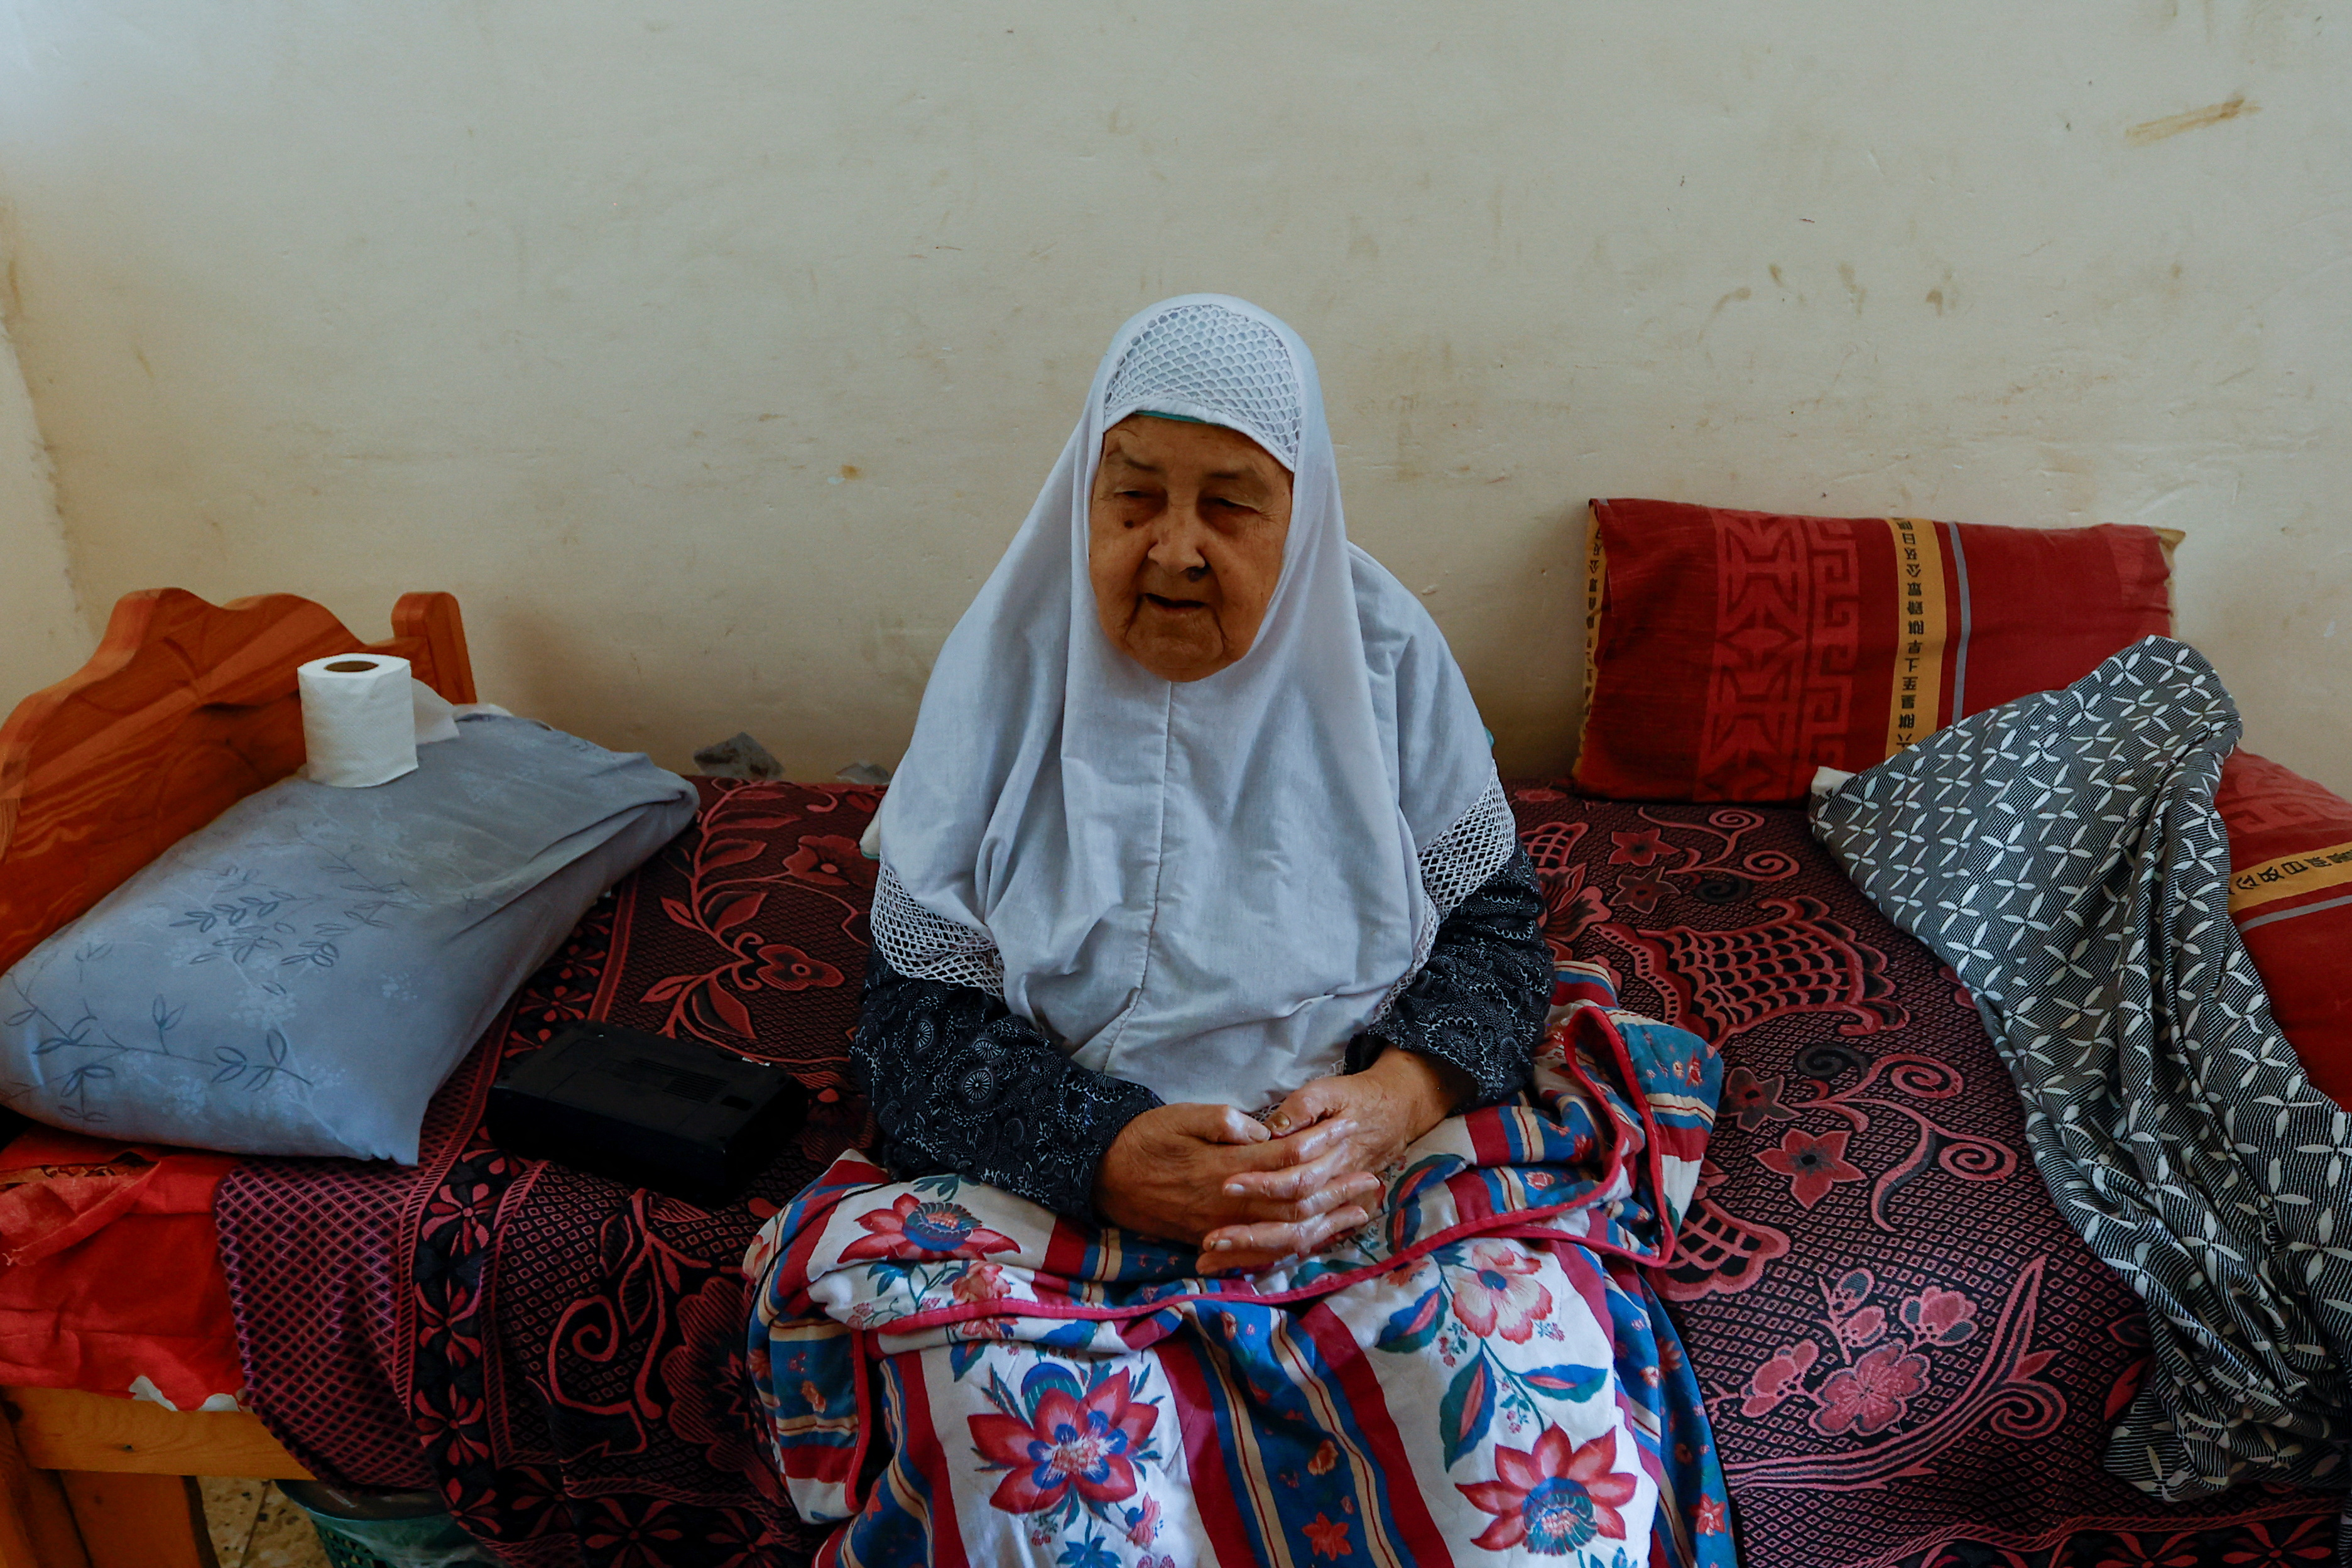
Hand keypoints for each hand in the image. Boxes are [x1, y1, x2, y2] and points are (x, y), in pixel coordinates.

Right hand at [1095, 1103, 1382, 1275]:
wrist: (1104, 1176)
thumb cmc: (1144, 1138)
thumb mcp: (1182, 1117)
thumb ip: (1225, 1124)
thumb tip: (1265, 1132)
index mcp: (1224, 1171)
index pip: (1287, 1161)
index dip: (1323, 1148)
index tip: (1352, 1132)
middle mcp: (1229, 1207)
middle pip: (1296, 1204)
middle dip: (1337, 1192)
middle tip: (1372, 1180)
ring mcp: (1222, 1230)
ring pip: (1285, 1234)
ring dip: (1325, 1223)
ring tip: (1358, 1212)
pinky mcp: (1213, 1241)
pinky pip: (1262, 1252)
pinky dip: (1295, 1246)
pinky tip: (1315, 1238)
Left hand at [1208, 1048, 1470, 1255]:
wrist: (1392, 1115)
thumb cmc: (1352, 1100)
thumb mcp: (1327, 1093)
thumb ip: (1301, 1109)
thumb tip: (1270, 1132)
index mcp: (1331, 1158)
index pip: (1296, 1180)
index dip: (1263, 1185)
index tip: (1227, 1186)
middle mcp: (1330, 1189)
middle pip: (1292, 1222)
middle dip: (1251, 1233)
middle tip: (1211, 1238)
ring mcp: (1328, 1207)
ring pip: (1293, 1240)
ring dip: (1253, 1252)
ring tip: (1211, 1261)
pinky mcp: (1322, 1215)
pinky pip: (1295, 1244)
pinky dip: (1265, 1255)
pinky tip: (1232, 1264)